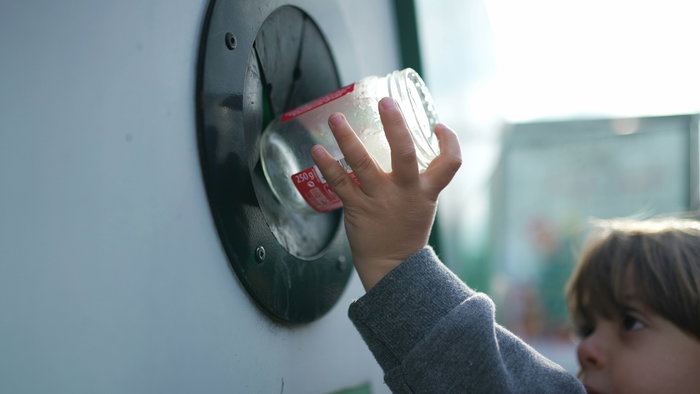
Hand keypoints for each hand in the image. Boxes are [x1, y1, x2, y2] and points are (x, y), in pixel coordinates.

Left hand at [311, 97, 461, 290]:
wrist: (392, 268)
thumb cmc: (406, 231)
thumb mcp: (422, 204)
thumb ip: (416, 179)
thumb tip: (403, 145)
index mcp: (427, 191)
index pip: (450, 163)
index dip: (449, 141)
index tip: (437, 125)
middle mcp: (404, 192)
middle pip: (404, 154)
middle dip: (395, 125)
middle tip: (385, 102)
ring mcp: (379, 199)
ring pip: (363, 164)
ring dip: (347, 138)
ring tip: (336, 118)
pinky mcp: (357, 208)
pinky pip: (339, 182)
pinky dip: (326, 165)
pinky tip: (317, 150)